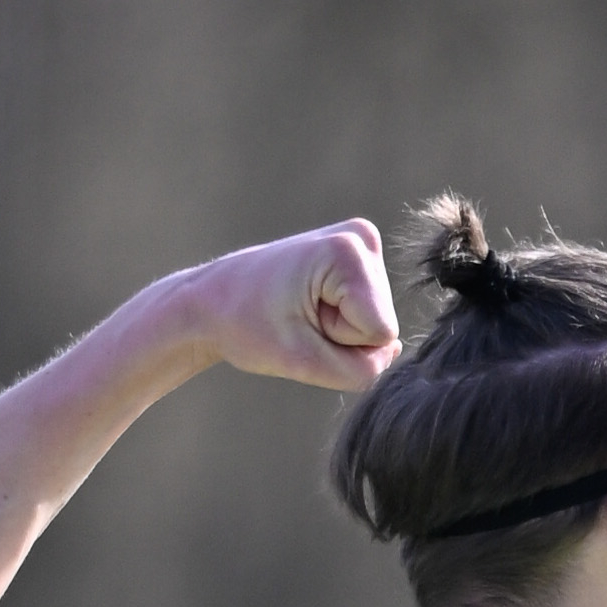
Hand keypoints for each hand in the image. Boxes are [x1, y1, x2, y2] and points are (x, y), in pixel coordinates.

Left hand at [181, 219, 400, 390]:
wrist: (212, 300)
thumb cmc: (245, 326)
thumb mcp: (303, 363)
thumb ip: (362, 369)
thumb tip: (394, 350)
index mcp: (347, 252)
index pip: (380, 333)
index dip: (339, 342)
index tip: (298, 323)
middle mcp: (362, 237)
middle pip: (380, 327)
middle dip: (337, 336)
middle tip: (295, 320)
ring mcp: (362, 243)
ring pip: (374, 323)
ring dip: (335, 330)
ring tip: (297, 312)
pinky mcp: (359, 257)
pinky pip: (367, 314)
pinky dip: (336, 321)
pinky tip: (307, 305)